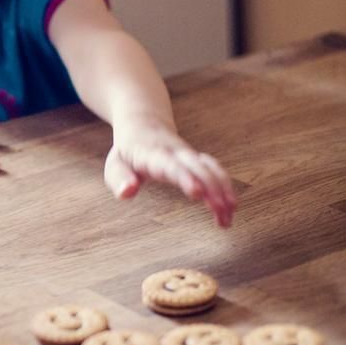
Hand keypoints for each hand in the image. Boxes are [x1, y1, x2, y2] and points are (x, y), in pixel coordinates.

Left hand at [104, 116, 235, 226]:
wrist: (144, 124)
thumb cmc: (127, 151)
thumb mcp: (115, 164)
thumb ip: (119, 179)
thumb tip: (127, 193)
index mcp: (154, 154)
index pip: (172, 166)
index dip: (186, 178)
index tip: (198, 193)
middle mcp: (177, 153)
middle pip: (199, 168)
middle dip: (213, 189)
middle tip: (222, 215)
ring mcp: (190, 156)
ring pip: (212, 169)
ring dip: (224, 191)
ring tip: (228, 219)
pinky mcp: (198, 160)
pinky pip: (216, 171)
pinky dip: (226, 188)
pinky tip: (230, 209)